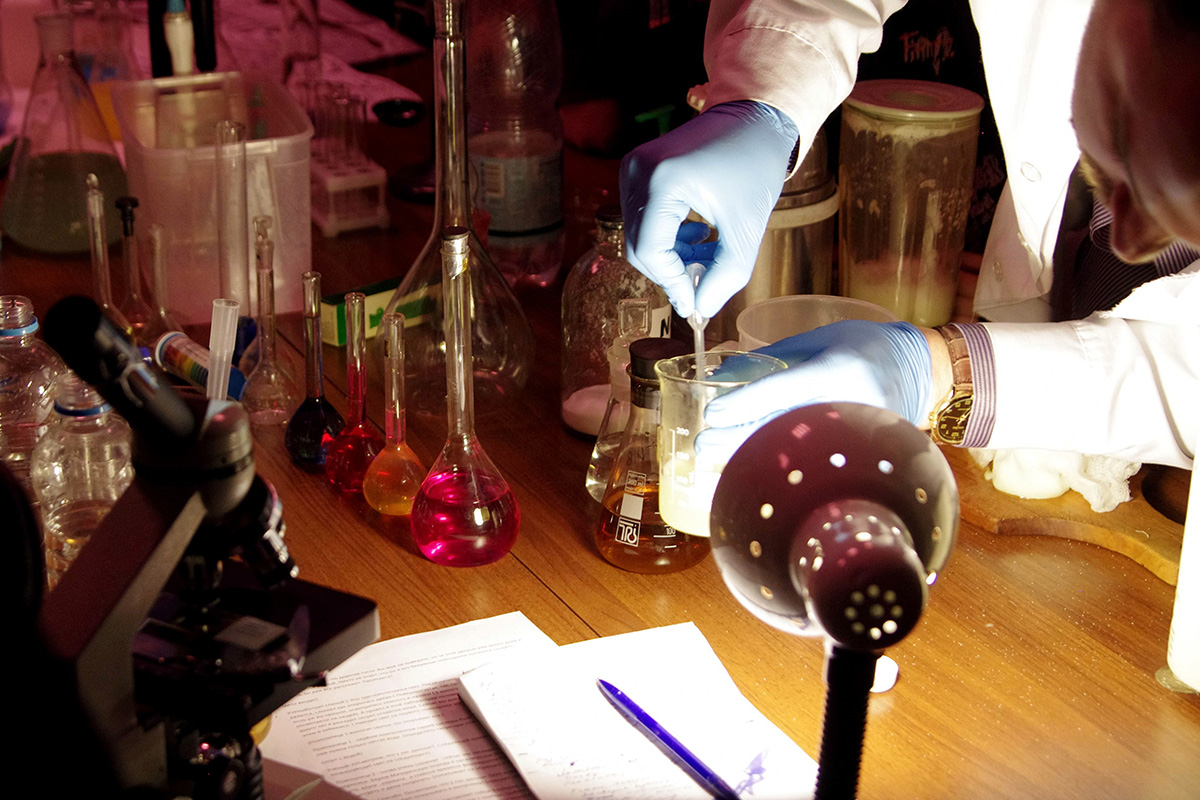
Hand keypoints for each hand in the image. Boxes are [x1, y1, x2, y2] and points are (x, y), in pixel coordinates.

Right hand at [619, 101, 797, 317]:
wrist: (755, 118)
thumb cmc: (755, 164)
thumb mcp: (746, 228)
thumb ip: (725, 276)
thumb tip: (701, 309)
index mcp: (663, 180)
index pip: (651, 250)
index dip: (672, 283)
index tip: (695, 303)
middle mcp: (638, 170)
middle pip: (639, 246)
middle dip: (671, 272)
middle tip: (703, 284)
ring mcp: (633, 167)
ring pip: (639, 235)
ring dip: (671, 256)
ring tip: (707, 255)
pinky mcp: (636, 169)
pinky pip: (642, 218)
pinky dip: (667, 237)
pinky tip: (697, 236)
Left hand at [696, 321, 933, 460]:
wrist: (924, 371)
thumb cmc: (866, 346)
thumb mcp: (821, 338)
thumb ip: (774, 356)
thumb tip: (723, 374)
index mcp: (838, 370)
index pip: (783, 390)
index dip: (744, 403)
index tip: (711, 414)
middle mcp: (849, 404)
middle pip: (784, 426)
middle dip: (738, 437)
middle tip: (702, 443)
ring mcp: (858, 434)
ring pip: (796, 448)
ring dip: (752, 452)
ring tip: (715, 455)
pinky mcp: (861, 452)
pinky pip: (812, 456)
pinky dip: (779, 458)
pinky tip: (750, 461)